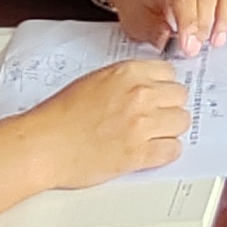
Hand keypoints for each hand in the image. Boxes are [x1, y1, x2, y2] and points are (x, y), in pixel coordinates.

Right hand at [16, 57, 188, 190]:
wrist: (44, 145)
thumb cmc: (61, 115)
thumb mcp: (96, 80)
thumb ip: (127, 79)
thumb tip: (149, 85)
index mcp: (129, 73)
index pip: (171, 72)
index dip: (164, 86)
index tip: (160, 95)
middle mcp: (140, 95)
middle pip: (180, 97)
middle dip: (169, 107)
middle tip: (156, 116)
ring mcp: (142, 125)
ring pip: (182, 122)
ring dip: (169, 129)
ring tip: (153, 135)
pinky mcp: (138, 154)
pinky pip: (173, 150)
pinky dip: (165, 152)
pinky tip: (152, 151)